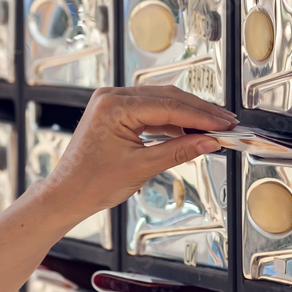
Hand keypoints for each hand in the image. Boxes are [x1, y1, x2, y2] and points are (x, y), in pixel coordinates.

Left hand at [42, 86, 236, 220]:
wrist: (66, 194)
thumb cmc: (91, 183)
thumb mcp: (142, 167)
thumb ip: (179, 151)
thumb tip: (208, 142)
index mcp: (114, 106)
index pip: (169, 106)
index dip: (200, 116)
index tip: (223, 124)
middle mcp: (111, 97)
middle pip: (167, 98)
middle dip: (198, 111)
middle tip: (225, 122)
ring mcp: (112, 103)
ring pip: (160, 102)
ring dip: (187, 115)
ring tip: (212, 127)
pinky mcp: (115, 113)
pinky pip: (150, 111)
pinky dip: (171, 122)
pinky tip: (189, 131)